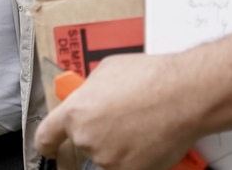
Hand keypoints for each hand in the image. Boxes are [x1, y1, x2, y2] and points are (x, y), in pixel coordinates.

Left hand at [36, 54, 201, 169]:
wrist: (184, 95)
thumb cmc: (151, 78)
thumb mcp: (108, 71)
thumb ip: (89, 90)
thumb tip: (88, 98)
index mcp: (76, 112)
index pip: (47, 136)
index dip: (48, 144)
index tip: (51, 147)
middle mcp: (87, 138)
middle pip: (84, 143)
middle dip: (99, 133)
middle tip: (122, 119)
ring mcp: (108, 159)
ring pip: (108, 155)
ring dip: (120, 144)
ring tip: (141, 123)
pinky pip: (127, 165)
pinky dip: (136, 155)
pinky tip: (149, 137)